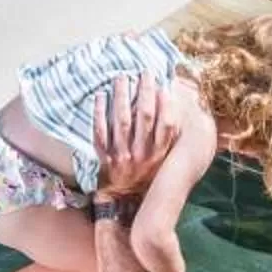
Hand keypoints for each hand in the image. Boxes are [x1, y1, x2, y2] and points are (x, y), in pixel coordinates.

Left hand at [90, 74, 175, 201]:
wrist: (123, 198)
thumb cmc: (147, 174)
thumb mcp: (164, 159)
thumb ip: (169, 137)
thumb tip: (172, 106)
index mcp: (159, 154)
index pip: (166, 125)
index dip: (165, 104)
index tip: (163, 86)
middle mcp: (142, 154)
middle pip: (143, 117)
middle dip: (144, 92)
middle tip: (144, 73)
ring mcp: (122, 155)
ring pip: (121, 121)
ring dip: (121, 97)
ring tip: (121, 77)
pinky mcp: (105, 157)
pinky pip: (100, 132)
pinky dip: (99, 113)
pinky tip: (100, 96)